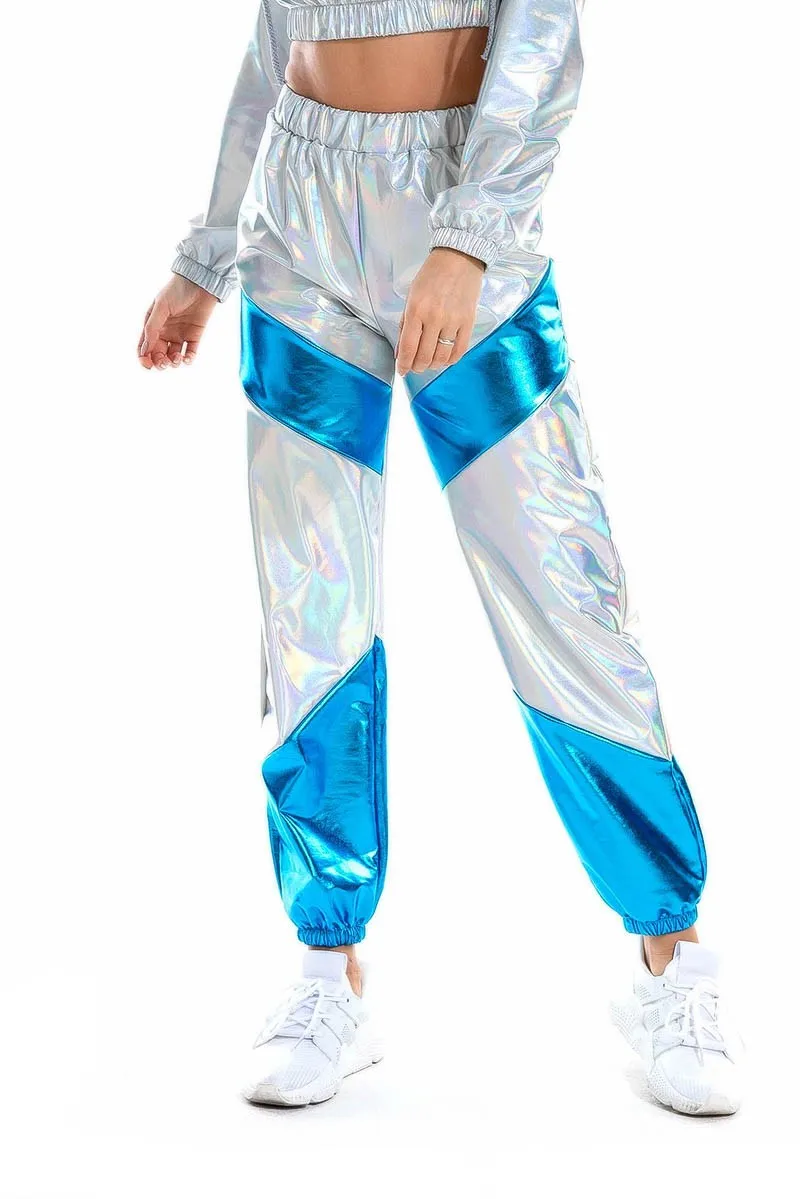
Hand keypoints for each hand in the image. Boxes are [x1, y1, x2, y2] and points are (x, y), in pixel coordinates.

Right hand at [137, 274, 218, 369]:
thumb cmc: (176, 290)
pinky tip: (187, 359)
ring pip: (174, 356)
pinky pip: (190, 353)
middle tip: (164, 363)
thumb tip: (144, 350)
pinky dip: (189, 359)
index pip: (145, 346)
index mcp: (153, 324)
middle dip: (160, 362)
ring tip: (177, 358)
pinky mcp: (195, 336)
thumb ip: (152, 328)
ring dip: (174, 362)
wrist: (200, 283)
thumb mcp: (160, 307)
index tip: (147, 366)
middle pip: (159, 354)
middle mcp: (165, 332)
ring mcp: (180, 334)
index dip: (144, 358)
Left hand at [395, 248, 484, 376]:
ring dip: (433, 365)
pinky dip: (450, 359)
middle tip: (414, 367)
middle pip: (424, 356)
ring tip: (429, 363)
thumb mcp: (411, 297)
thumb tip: (400, 351)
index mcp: (416, 310)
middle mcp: (434, 318)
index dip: (403, 364)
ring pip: (441, 357)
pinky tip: (444, 358)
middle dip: (417, 367)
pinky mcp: (468, 322)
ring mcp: (453, 321)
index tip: (402, 370)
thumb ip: (404, 325)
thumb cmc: (432, 275)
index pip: (408, 347)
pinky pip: (459, 350)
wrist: (459, 258)